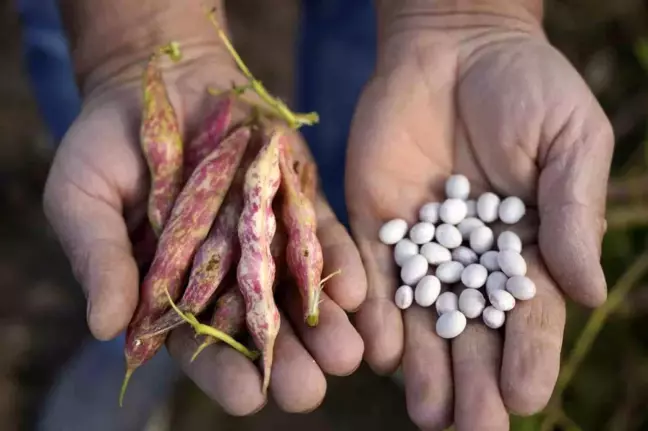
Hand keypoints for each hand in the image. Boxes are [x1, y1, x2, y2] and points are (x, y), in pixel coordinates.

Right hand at [43, 47, 366, 414]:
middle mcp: (225, 272)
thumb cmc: (106, 143)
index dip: (221, 371)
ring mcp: (265, 237)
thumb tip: (105, 328)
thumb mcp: (84, 197)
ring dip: (325, 325)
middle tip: (310, 390)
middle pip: (259, 327)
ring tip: (349, 355)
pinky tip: (356, 292)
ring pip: (297, 291)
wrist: (157, 78)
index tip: (246, 396)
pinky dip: (337, 263)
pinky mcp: (295, 201)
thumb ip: (99, 259)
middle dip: (287, 361)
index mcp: (172, 287)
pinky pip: (319, 237)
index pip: (198, 343)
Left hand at [346, 4, 612, 429]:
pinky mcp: (374, 222)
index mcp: (525, 246)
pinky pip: (374, 275)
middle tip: (471, 430)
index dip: (529, 356)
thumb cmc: (526, 85)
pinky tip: (379, 351)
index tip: (527, 398)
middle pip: (473, 331)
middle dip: (474, 380)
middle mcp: (469, 257)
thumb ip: (574, 213)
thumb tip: (588, 292)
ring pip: (421, 317)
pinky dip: (376, 312)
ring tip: (427, 414)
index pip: (530, 315)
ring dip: (423, 366)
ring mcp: (419, 244)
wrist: (454, 45)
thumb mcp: (570, 140)